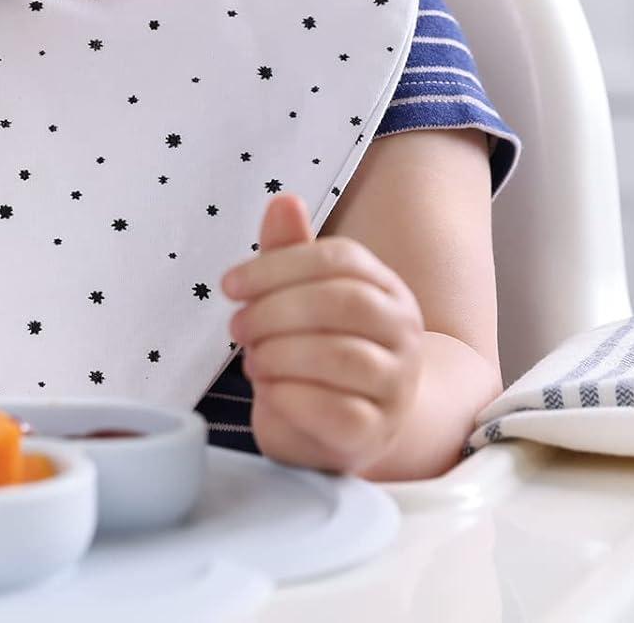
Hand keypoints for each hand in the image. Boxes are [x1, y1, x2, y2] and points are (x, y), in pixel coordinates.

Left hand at [220, 193, 425, 475]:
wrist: (341, 426)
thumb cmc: (315, 348)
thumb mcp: (296, 296)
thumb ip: (287, 250)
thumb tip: (283, 200)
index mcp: (386, 288)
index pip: (340, 259)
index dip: (277, 266)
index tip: (230, 285)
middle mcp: (403, 333)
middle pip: (343, 303)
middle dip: (276, 311)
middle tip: (238, 326)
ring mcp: (397, 386)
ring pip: (343, 357)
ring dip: (280, 354)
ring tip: (253, 360)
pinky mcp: (376, 433)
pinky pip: (337, 412)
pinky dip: (290, 397)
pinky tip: (270, 390)